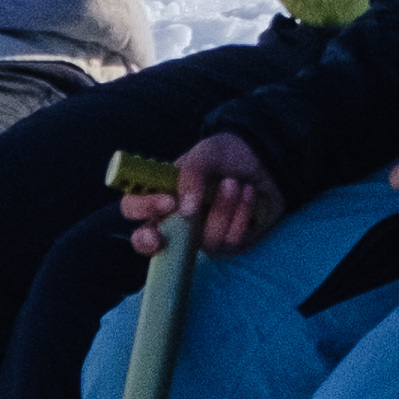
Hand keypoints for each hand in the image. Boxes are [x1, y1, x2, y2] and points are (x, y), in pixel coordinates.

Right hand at [150, 131, 285, 256]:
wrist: (265, 161)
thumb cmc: (227, 156)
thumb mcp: (206, 153)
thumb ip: (191, 173)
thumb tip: (185, 210)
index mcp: (161, 194)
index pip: (132, 208)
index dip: (143, 208)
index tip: (169, 201)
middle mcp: (174, 220)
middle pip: (146, 244)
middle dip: (154, 240)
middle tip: (180, 220)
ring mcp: (199, 237)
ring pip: (203, 240)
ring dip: (222, 208)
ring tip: (235, 183)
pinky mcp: (227, 245)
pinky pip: (230, 241)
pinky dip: (242, 213)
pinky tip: (248, 195)